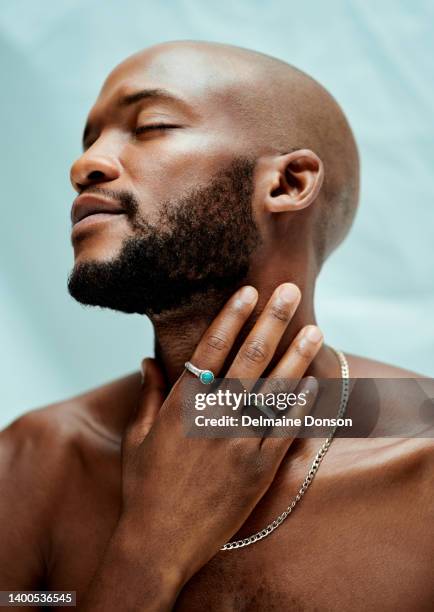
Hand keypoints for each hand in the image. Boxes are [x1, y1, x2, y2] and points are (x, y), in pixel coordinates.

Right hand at [118, 283, 322, 590]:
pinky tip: (316, 384)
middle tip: (288, 291)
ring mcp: (238, 442)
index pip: (212, 349)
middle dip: (271, 321)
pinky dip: (302, 405)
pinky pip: (286, 430)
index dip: (232, 317)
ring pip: (274, 390)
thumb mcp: (138, 438)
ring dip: (297, 356)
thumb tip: (146, 360)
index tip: (249, 292)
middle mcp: (213, 416)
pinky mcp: (258, 470)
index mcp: (182, 405)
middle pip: (249, 359)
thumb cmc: (144, 487)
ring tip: (314, 329)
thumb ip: (148, 395)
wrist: (159, 542)